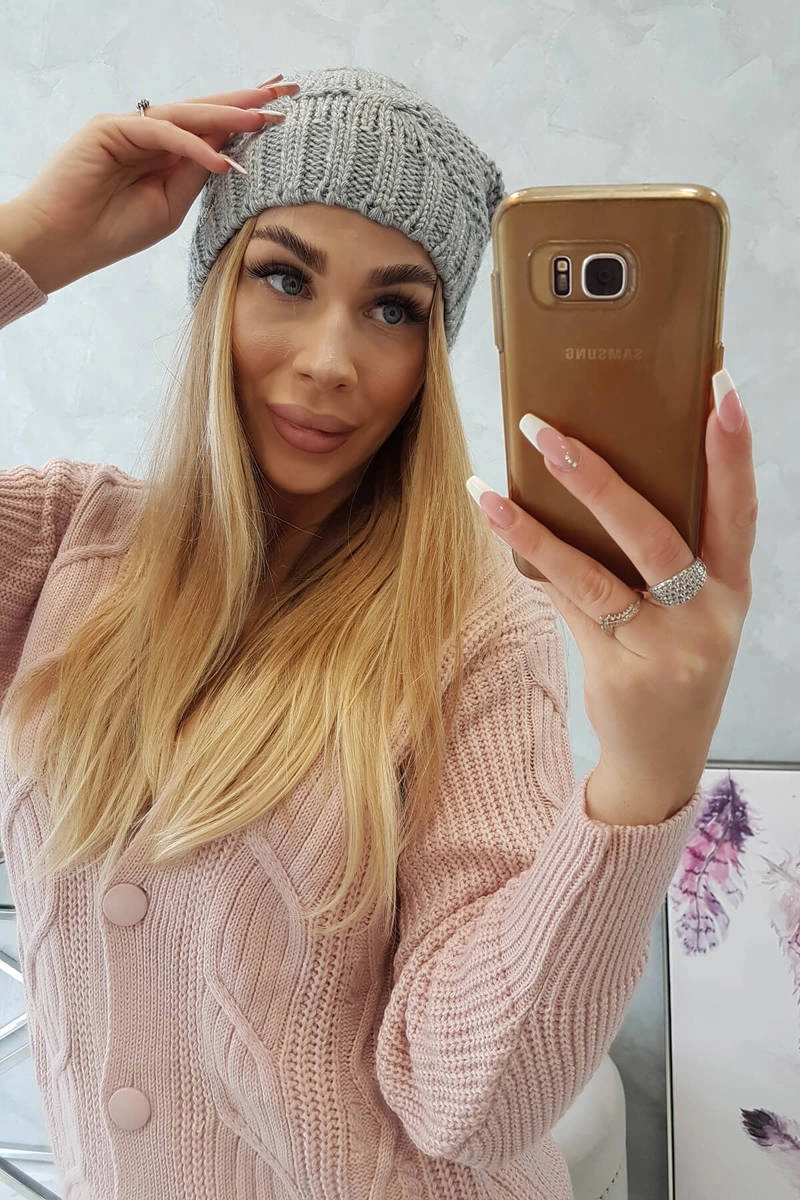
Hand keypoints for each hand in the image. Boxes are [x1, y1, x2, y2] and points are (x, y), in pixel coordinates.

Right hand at [2, 77, 297, 293]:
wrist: (65, 242)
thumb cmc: (115, 231)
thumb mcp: (171, 206)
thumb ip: (197, 175)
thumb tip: (232, 149)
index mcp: (166, 154)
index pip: (212, 129)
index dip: (246, 118)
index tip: (282, 111)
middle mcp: (150, 134)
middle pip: (204, 111)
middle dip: (246, 100)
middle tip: (285, 89)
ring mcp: (130, 127)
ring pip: (187, 115)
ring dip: (228, 115)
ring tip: (265, 116)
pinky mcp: (111, 128)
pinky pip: (162, 131)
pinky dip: (193, 145)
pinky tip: (221, 159)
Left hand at [468, 368, 756, 810]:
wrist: (663, 759)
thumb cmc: (675, 665)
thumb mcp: (692, 611)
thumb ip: (664, 555)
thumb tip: (598, 475)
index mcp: (734, 589)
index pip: (739, 508)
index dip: (732, 449)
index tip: (718, 386)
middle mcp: (706, 616)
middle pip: (656, 534)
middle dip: (601, 478)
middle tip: (551, 431)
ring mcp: (663, 648)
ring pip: (597, 571)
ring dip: (544, 522)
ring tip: (500, 480)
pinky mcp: (617, 670)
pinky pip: (567, 604)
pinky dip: (534, 561)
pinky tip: (500, 523)